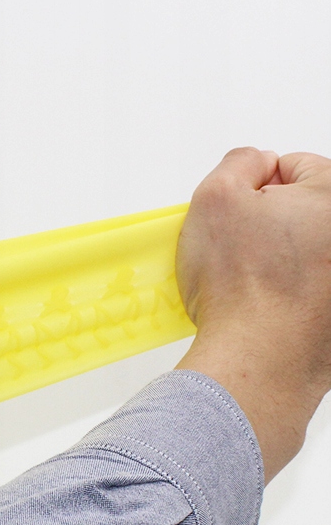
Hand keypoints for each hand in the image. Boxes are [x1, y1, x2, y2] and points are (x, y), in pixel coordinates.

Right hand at [176, 147, 330, 481]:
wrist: (258, 361)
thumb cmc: (243, 290)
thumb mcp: (214, 199)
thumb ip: (237, 163)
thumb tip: (252, 166)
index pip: (293, 167)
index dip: (253, 191)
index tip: (236, 220)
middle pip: (303, 214)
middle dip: (269, 228)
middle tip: (239, 255)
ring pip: (306, 257)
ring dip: (278, 264)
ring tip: (248, 288)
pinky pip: (310, 297)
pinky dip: (288, 300)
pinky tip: (264, 312)